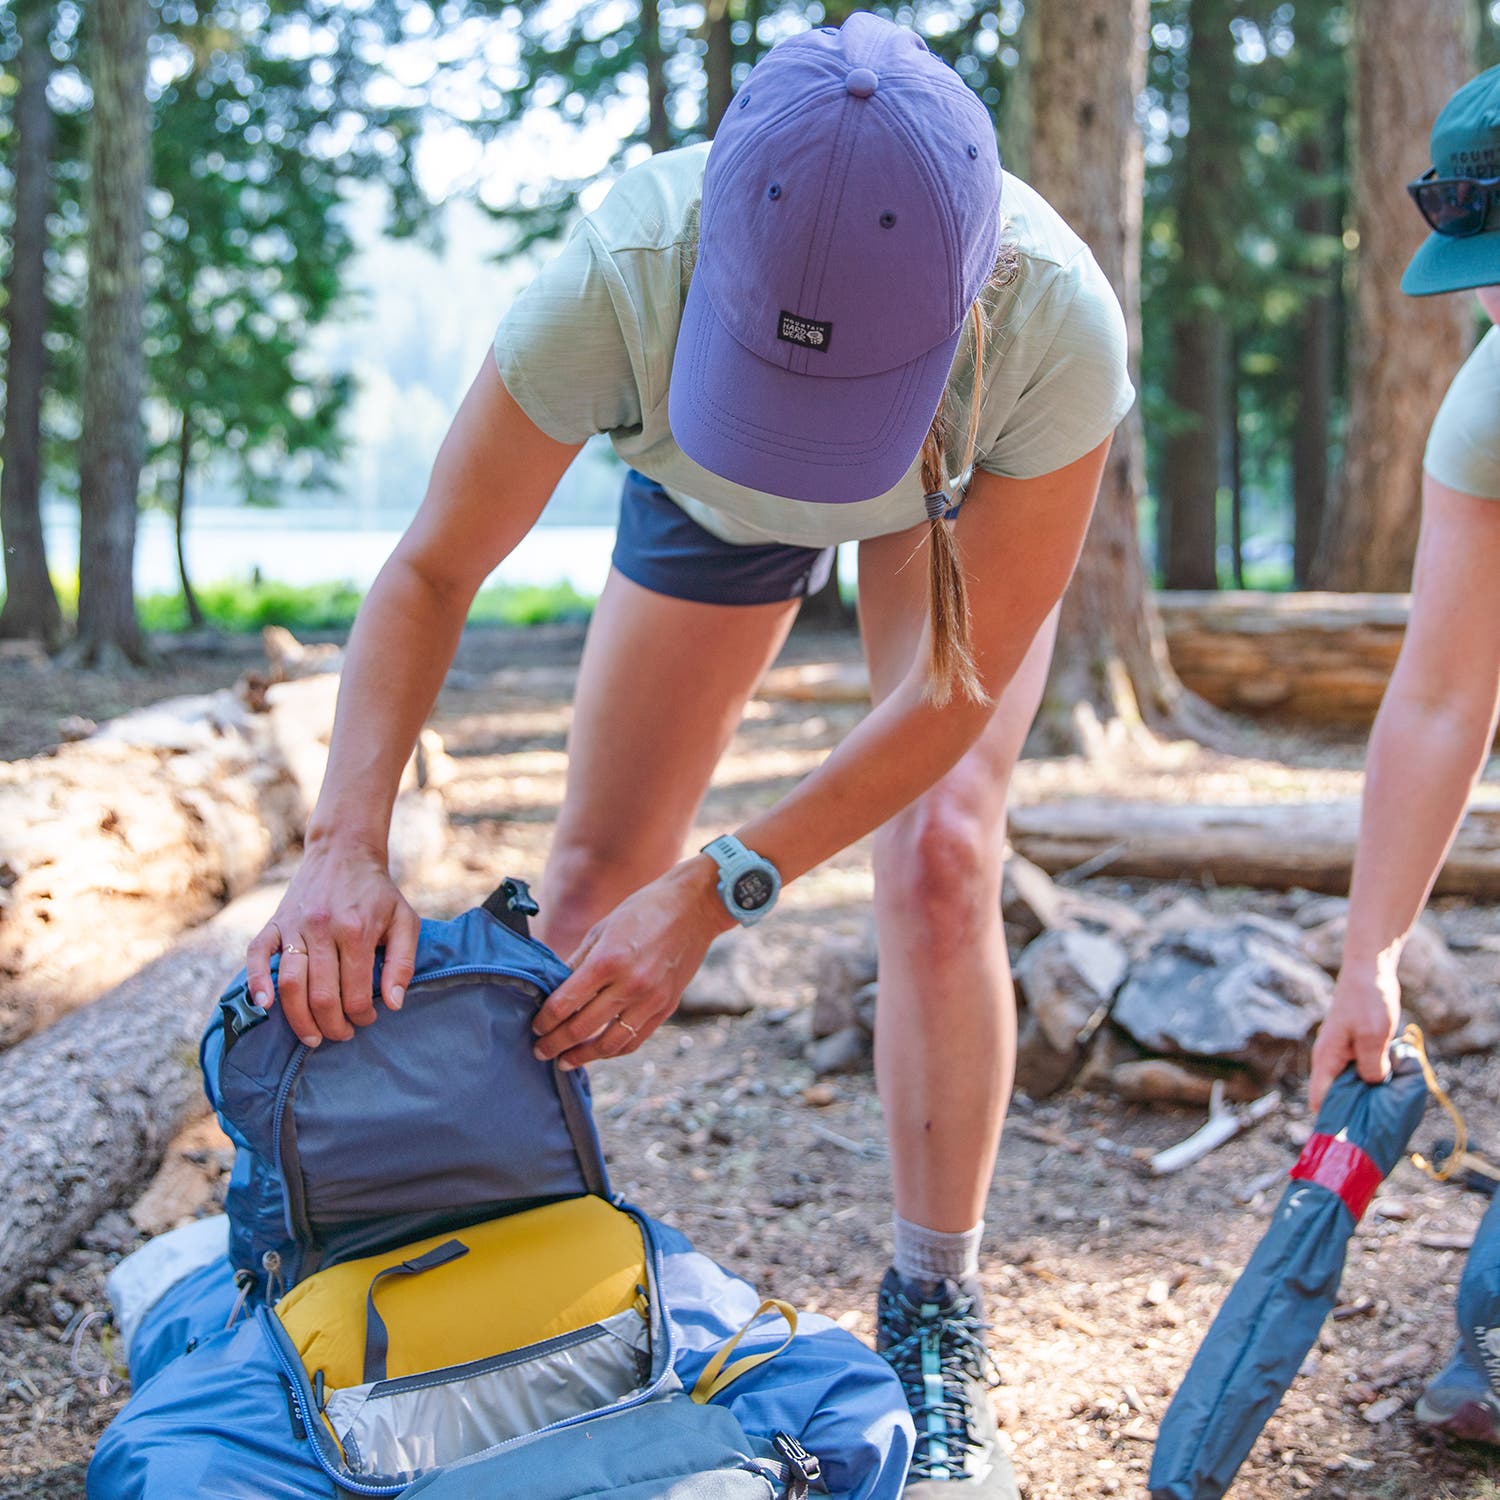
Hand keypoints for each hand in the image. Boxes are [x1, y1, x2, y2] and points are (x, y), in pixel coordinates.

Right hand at [246, 841, 419, 1046]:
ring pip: (289, 984)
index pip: (355, 993)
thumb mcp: (405, 921)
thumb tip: (393, 1004)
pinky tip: (264, 1005)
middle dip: (332, 1026)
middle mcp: (322, 929)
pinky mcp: (274, 922)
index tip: (368, 1019)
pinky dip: (255, 982)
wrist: (344, 851)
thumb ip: (402, 963)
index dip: (362, 1016)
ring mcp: (294, 925)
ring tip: (313, 1036)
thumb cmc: (377, 892)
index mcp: (356, 930)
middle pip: (320, 996)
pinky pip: (256, 955)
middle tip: (341, 1034)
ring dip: (299, 1019)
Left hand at [531, 858, 731, 1070]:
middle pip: (582, 1028)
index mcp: (607, 961)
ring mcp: (651, 1000)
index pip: (565, 1004)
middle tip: (539, 1051)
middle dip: (555, 1043)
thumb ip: (577, 963)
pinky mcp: (666, 1007)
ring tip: (564, 1061)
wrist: (694, 907)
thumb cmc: (643, 911)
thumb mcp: (602, 929)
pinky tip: (598, 1051)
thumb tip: (554, 990)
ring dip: (582, 1056)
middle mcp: (629, 985)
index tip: (535, 1027)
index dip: (544, 1021)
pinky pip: (634, 1039)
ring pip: (609, 1044)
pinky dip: (613, 1050)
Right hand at [1307, 958, 1401, 1111]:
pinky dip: (1375, 1081)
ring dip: (1368, 1095)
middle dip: (1354, 1111)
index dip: (1331, 1120)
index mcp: (1327, 1058)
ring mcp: (1343, 1054)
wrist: (1369, 970)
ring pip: (1352, 1085)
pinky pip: (1363, 1073)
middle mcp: (1330, 1059)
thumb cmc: (1367, 1000)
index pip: (1320, 1099)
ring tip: (1387, 1108)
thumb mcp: (1373, 1035)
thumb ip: (1371, 1065)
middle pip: (1336, 1096)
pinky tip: (1392, 1085)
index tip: (1348, 1137)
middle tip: (1377, 1125)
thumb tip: (1375, 1086)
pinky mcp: (1356, 1048)